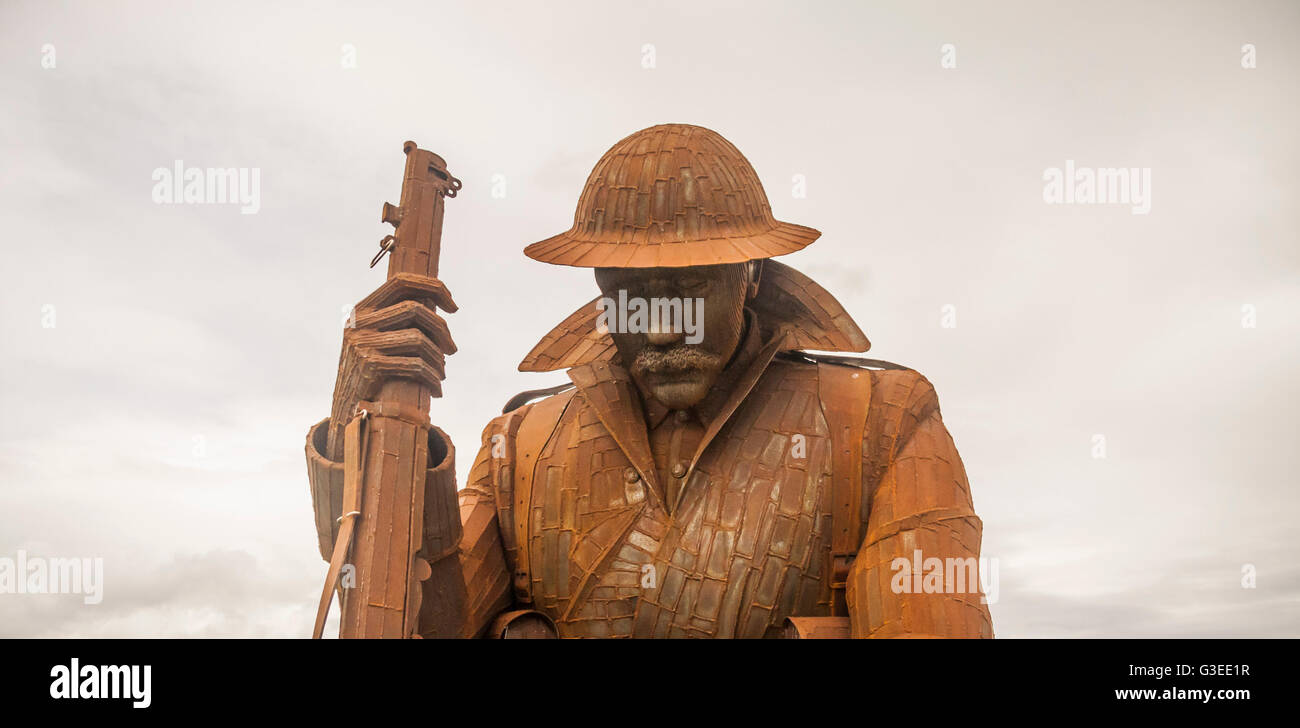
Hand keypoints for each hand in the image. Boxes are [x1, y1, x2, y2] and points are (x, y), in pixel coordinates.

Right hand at [326, 273, 456, 459]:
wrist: (345, 407)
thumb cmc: (369, 369)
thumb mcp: (374, 337)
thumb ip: (396, 319)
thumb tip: (437, 304)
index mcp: (362, 308)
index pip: (402, 282)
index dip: (433, 287)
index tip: (454, 306)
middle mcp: (360, 322)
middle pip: (416, 310)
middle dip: (443, 330)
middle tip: (452, 349)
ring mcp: (363, 343)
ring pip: (419, 339)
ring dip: (439, 359)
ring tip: (443, 373)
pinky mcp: (370, 366)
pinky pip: (415, 365)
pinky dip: (433, 378)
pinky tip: (438, 388)